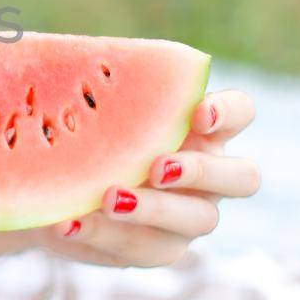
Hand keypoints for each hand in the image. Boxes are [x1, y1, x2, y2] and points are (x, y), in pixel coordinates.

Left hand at [40, 88, 261, 267]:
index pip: (240, 112)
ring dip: (153, 209)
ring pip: (199, 220)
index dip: (228, 112)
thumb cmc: (85, 133)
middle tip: (157, 167)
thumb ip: (100, 87)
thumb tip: (64, 51)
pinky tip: (69, 222)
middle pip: (242, 177)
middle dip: (201, 171)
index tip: (197, 113)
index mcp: (202, 129)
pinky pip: (141, 248)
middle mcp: (208, 176)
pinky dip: (103, 235)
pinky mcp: (156, 249)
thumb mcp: (91, 108)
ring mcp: (188, 217)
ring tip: (107, 198)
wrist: (56, 187)